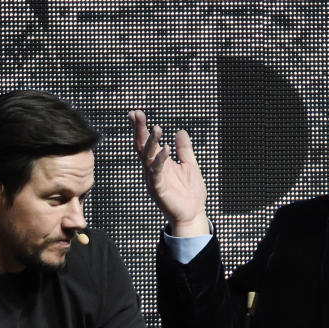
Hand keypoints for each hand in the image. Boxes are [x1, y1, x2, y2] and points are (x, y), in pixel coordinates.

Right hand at [129, 110, 208, 236]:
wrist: (193, 214)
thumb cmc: (190, 193)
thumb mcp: (190, 165)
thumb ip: (184, 149)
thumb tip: (181, 131)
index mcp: (159, 163)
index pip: (146, 143)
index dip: (140, 128)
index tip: (135, 113)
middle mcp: (152, 170)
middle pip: (141, 146)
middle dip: (139, 130)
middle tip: (137, 113)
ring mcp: (154, 179)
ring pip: (147, 157)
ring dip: (151, 142)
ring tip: (157, 128)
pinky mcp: (158, 189)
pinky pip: (156, 172)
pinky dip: (160, 160)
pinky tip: (166, 148)